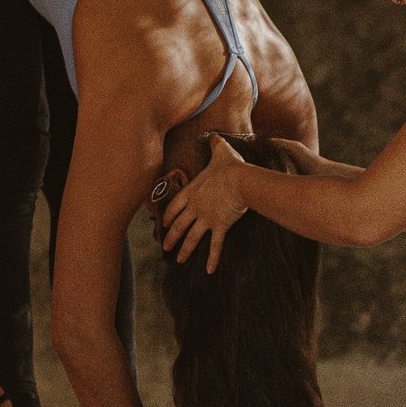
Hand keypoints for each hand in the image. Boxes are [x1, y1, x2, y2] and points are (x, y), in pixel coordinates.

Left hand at [157, 135, 252, 270]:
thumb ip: (214, 144)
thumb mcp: (220, 151)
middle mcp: (195, 207)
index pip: (175, 207)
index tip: (164, 225)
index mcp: (192, 191)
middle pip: (179, 226)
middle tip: (165, 248)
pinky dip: (212, 259)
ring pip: (192, 238)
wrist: (241, 180)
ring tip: (179, 260)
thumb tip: (213, 135)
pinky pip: (215, 246)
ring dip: (185, 250)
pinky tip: (208, 271)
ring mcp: (206, 218)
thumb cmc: (230, 166)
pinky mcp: (220, 226)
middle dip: (171, 238)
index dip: (168, 217)